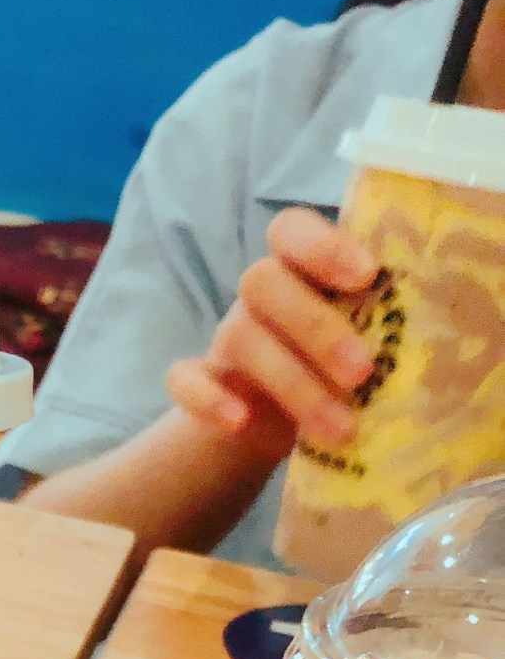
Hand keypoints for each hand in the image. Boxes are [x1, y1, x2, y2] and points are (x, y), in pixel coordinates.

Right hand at [167, 207, 378, 459]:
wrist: (264, 429)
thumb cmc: (333, 374)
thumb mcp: (368, 343)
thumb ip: (392, 325)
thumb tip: (479, 325)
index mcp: (301, 272)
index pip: (291, 229)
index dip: (321, 244)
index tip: (365, 276)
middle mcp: (260, 297)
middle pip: (263, 281)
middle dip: (315, 327)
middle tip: (363, 373)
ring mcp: (225, 339)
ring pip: (239, 337)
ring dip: (289, 380)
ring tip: (338, 428)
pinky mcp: (199, 383)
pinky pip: (183, 379)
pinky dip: (207, 398)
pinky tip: (239, 422)